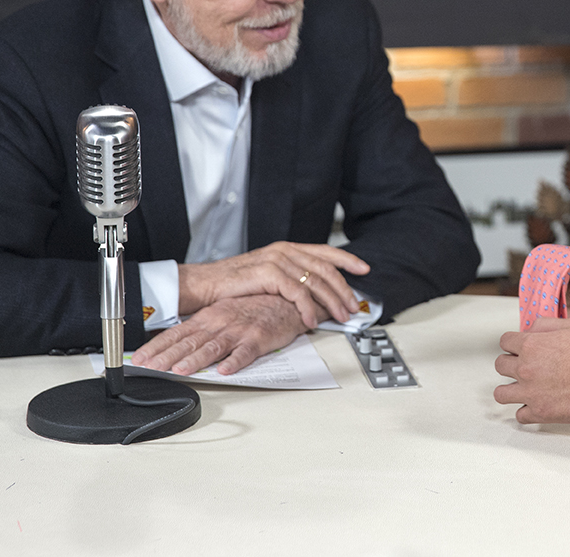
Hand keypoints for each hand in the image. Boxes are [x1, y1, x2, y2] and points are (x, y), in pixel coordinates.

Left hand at [131, 294, 315, 375]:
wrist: (285, 300)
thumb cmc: (253, 309)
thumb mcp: (222, 315)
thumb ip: (201, 331)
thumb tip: (175, 347)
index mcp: (208, 318)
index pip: (177, 333)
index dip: (157, 346)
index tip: (140, 359)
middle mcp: (220, 323)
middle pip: (189, 342)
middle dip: (167, 356)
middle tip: (150, 368)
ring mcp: (239, 331)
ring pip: (213, 347)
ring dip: (196, 359)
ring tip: (181, 370)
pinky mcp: (259, 339)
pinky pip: (245, 353)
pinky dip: (235, 362)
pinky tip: (225, 370)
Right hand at [178, 241, 368, 326]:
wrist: (205, 284)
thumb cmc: (233, 285)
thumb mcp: (266, 276)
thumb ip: (289, 278)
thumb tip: (313, 293)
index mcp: (286, 249)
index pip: (324, 251)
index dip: (347, 260)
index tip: (364, 269)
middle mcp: (285, 251)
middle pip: (325, 268)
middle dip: (344, 289)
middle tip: (354, 305)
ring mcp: (278, 261)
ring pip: (316, 281)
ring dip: (331, 301)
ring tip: (340, 316)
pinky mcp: (270, 274)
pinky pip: (298, 293)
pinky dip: (308, 308)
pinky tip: (312, 320)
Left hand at [494, 316, 569, 423]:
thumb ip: (546, 325)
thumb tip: (531, 329)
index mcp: (532, 344)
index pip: (504, 341)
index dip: (513, 344)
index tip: (519, 348)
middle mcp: (526, 368)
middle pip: (500, 366)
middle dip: (511, 365)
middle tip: (524, 367)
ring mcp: (531, 392)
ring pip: (501, 393)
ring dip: (510, 390)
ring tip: (522, 389)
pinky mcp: (540, 413)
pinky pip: (519, 415)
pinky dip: (526, 411)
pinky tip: (536, 405)